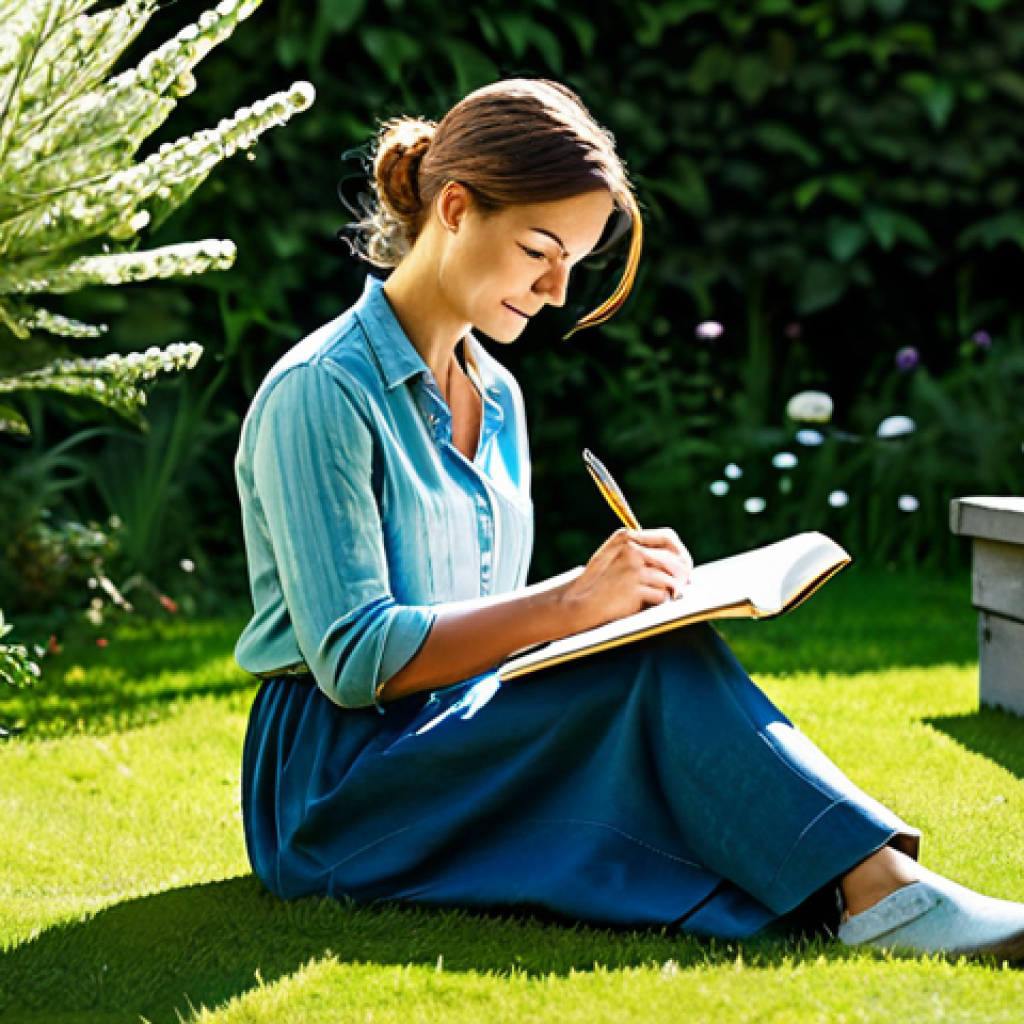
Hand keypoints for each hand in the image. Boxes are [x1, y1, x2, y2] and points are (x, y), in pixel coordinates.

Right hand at [559, 527, 692, 632]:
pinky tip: (644, 604)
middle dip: (681, 576)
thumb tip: (677, 559)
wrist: (580, 603)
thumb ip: (640, 551)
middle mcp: (632, 550)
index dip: (681, 552)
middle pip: (675, 560)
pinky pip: (662, 596)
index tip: (685, 565)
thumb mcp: (614, 556)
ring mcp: (634, 570)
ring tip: (656, 598)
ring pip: (670, 580)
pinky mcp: (635, 589)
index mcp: (628, 538)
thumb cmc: (599, 584)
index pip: (668, 537)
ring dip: (667, 592)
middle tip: (680, 587)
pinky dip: (657, 603)